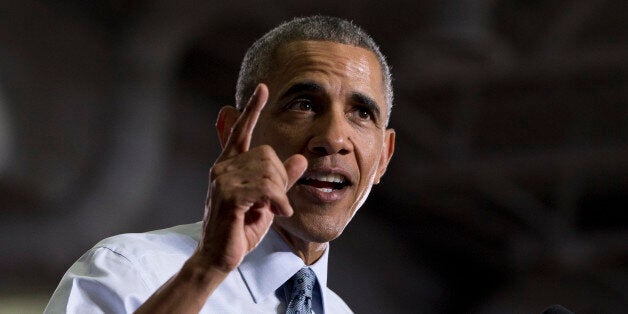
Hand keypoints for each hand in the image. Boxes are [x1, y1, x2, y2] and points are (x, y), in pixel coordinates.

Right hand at [195, 83, 306, 272]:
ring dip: (279, 193)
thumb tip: (300, 158)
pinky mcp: (228, 196)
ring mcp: (222, 181)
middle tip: (276, 201)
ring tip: (274, 209)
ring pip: (268, 171)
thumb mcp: (267, 202)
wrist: (218, 258)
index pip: (241, 131)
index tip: (263, 88)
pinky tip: (277, 212)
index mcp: (229, 166)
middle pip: (267, 154)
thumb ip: (282, 180)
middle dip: (280, 178)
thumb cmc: (240, 230)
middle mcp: (222, 168)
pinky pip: (265, 188)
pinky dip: (278, 201)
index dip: (252, 109)